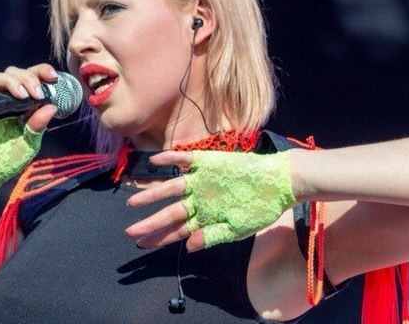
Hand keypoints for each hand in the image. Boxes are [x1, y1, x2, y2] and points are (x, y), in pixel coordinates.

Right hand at [0, 64, 58, 199]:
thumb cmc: (9, 160)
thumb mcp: (28, 144)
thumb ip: (37, 126)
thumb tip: (51, 107)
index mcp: (23, 104)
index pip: (32, 78)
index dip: (42, 71)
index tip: (52, 76)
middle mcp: (6, 99)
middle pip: (14, 73)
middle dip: (28, 78)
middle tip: (36, 94)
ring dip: (9, 81)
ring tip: (21, 96)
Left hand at [125, 150, 296, 251]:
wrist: (279, 181)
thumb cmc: (261, 208)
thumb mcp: (239, 228)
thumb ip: (214, 236)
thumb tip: (190, 248)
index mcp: (206, 217)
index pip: (178, 230)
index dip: (159, 238)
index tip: (140, 245)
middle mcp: (200, 199)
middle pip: (170, 213)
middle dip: (150, 223)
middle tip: (129, 232)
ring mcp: (202, 180)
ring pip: (172, 188)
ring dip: (153, 194)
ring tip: (133, 202)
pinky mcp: (208, 162)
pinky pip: (185, 160)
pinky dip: (170, 160)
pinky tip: (153, 162)